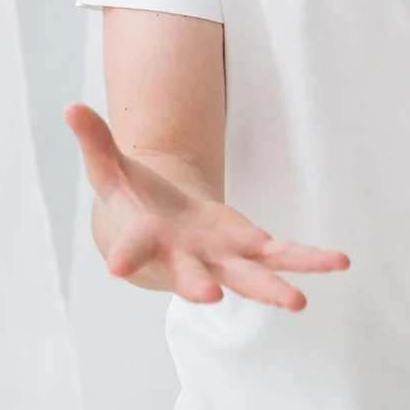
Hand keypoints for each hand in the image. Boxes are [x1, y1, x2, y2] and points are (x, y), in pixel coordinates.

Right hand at [63, 103, 349, 308]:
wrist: (160, 230)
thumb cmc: (132, 200)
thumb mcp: (110, 168)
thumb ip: (95, 142)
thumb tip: (69, 106)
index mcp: (144, 239)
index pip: (129, 249)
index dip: (123, 255)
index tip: (115, 267)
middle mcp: (183, 259)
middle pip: (192, 278)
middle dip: (198, 289)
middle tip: (209, 300)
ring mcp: (220, 259)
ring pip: (249, 277)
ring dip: (273, 288)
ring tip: (299, 304)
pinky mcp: (248, 248)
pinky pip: (282, 256)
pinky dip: (308, 259)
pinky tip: (339, 262)